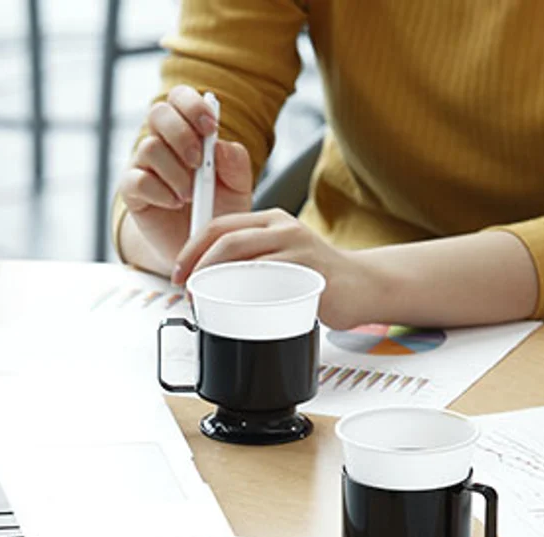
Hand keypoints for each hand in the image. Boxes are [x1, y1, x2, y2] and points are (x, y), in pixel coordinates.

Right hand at [116, 86, 253, 273]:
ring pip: (149, 147)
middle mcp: (162, 142)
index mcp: (188, 131)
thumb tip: (220, 146)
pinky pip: (137, 180)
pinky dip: (160, 192)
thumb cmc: (217, 210)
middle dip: (181, 134)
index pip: (180, 98)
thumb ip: (237, 164)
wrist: (199, 248)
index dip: (192, 105)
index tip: (210, 127)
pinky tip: (174, 203)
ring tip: (190, 195)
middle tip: (197, 162)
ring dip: (175, 172)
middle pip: (158, 112)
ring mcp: (144, 165)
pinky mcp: (133, 192)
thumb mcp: (238, 189)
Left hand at [173, 208, 373, 329]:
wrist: (364, 286)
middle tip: (187, 290)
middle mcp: (283, 227)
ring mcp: (297, 248)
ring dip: (216, 281)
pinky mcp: (308, 272)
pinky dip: (244, 294)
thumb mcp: (281, 258)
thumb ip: (251, 262)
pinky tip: (233, 309)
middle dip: (197, 265)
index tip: (178, 272)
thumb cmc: (319, 277)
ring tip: (205, 301)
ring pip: (243, 257)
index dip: (192, 248)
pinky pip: (268, 280)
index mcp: (271, 221)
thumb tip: (208, 283)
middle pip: (227, 239)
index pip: (220, 225)